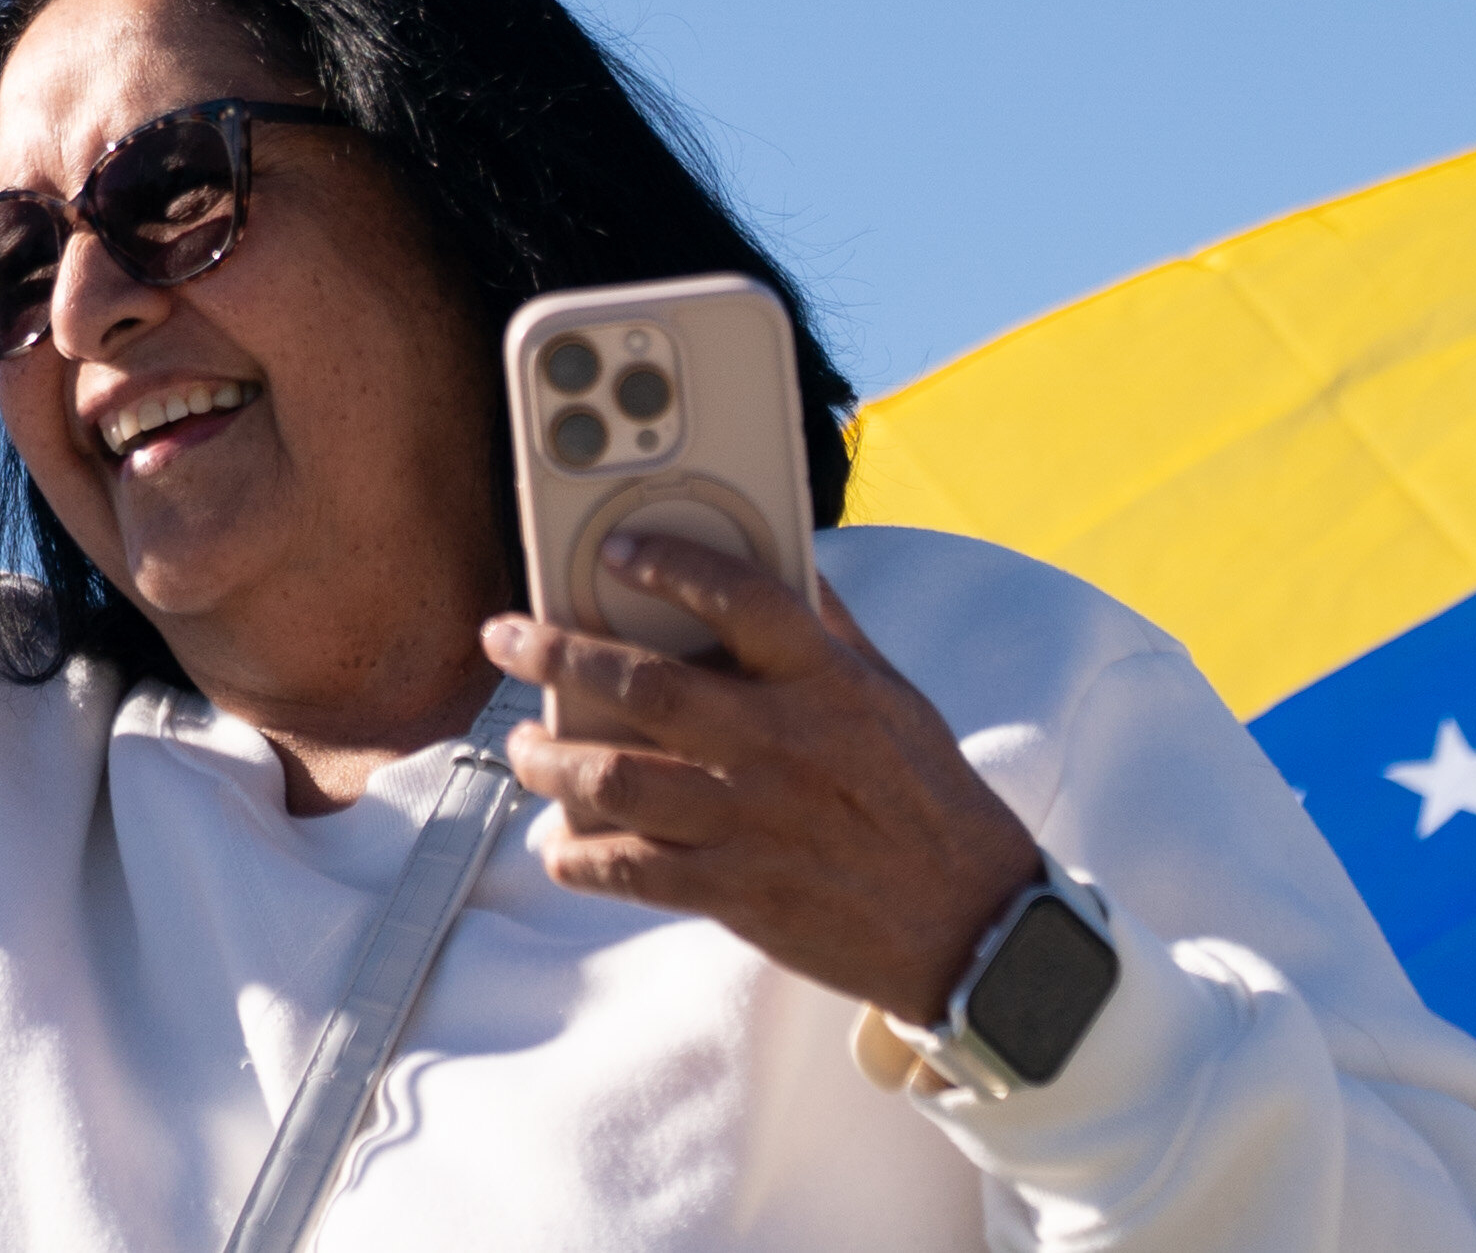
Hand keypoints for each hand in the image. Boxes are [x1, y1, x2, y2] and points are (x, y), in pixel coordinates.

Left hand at [484, 540, 1047, 1023]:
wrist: (970, 924)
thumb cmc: (926, 797)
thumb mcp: (891, 695)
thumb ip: (829, 629)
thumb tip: (787, 558)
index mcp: (826, 682)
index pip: (742, 598)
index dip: (671, 564)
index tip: (613, 551)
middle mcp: (782, 743)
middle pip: (647, 687)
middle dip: (558, 655)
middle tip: (504, 637)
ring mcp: (754, 820)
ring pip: (620, 780)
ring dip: (551, 762)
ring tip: (524, 749)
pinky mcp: (738, 892)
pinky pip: (635, 871)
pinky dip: (581, 858)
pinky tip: (557, 846)